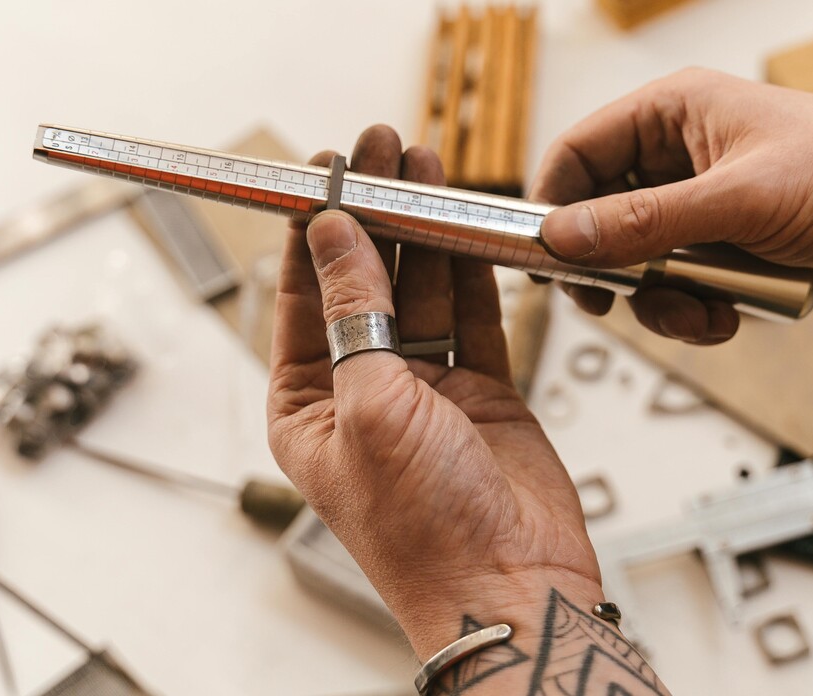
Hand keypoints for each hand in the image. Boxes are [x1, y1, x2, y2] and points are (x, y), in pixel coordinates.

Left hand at [266, 126, 603, 662]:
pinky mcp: (484, 392)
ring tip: (426, 169)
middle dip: (374, 218)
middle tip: (383, 152)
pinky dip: (470, 273)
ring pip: (422, 293)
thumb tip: (337, 237)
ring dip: (424, 235)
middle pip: (366, 285)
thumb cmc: (425, 531)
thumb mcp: (368, 407)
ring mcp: (428, 391)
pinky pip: (474, 318)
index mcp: (310, 408)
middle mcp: (365, 394)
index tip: (323, 175)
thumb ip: (355, 314)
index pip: (303, 301)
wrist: (510, 586)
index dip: (312, 234)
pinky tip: (464, 229)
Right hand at [531, 68, 812, 343]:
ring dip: (659, 301)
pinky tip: (729, 316)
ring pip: (635, 267)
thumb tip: (565, 235)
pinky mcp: (724, 254)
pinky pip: (677, 292)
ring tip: (702, 309)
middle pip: (598, 219)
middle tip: (614, 299)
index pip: (577, 154)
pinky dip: (693, 314)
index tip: (543, 257)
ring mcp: (701, 211)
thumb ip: (646, 221)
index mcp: (674, 116)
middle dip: (611, 268)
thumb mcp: (743, 198)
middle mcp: (678, 161)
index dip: (551, 204)